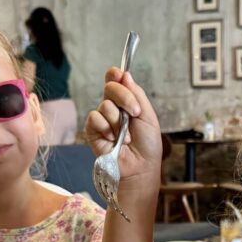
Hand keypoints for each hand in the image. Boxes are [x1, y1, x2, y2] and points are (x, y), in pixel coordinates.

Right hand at [85, 67, 161, 186]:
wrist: (141, 167)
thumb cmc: (147, 145)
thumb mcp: (148, 115)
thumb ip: (136, 94)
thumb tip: (125, 74)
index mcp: (126, 101)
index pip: (115, 80)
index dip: (116, 75)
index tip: (121, 75)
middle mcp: (113, 108)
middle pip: (110, 87)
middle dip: (124, 97)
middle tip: (134, 113)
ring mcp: (103, 119)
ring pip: (105, 105)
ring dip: (118, 121)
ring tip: (126, 137)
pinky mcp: (93, 131)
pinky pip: (94, 118)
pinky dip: (106, 128)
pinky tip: (113, 140)